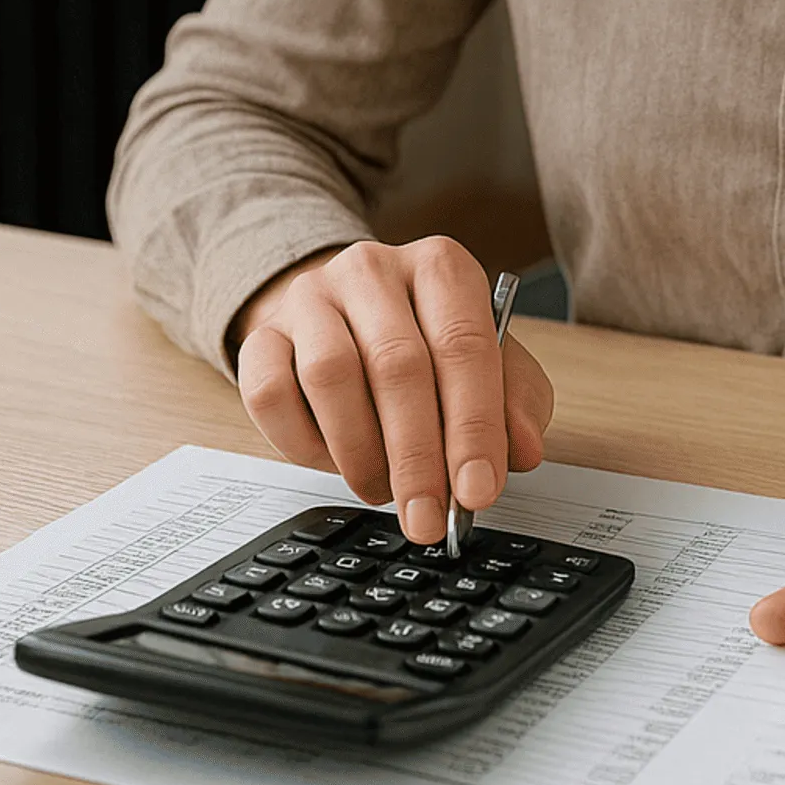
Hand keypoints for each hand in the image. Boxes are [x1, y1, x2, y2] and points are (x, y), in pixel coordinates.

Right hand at [232, 237, 554, 545]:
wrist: (343, 315)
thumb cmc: (425, 343)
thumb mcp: (488, 363)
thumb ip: (514, 402)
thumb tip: (522, 452)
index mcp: (440, 266)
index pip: (464, 345)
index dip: (473, 426)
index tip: (477, 491)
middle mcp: (373, 269)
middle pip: (397, 364)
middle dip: (417, 458)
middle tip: (428, 517)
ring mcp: (311, 297)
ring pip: (330, 376)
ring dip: (360, 452)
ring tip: (382, 490)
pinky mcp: (262, 335)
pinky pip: (270, 395)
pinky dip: (303, 444)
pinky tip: (333, 462)